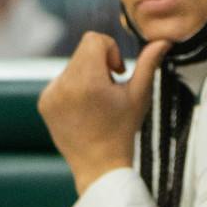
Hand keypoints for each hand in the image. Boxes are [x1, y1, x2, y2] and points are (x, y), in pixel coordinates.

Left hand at [37, 33, 168, 193]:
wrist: (99, 168)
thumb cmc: (123, 132)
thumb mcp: (139, 96)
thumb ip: (148, 64)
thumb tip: (163, 40)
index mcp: (88, 80)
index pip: (93, 39)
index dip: (110, 50)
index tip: (117, 73)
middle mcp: (64, 84)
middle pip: (82, 52)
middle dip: (98, 65)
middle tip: (108, 92)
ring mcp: (50, 94)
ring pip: (71, 66)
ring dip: (86, 77)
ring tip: (96, 105)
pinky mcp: (43, 103)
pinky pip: (60, 82)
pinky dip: (73, 90)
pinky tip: (84, 111)